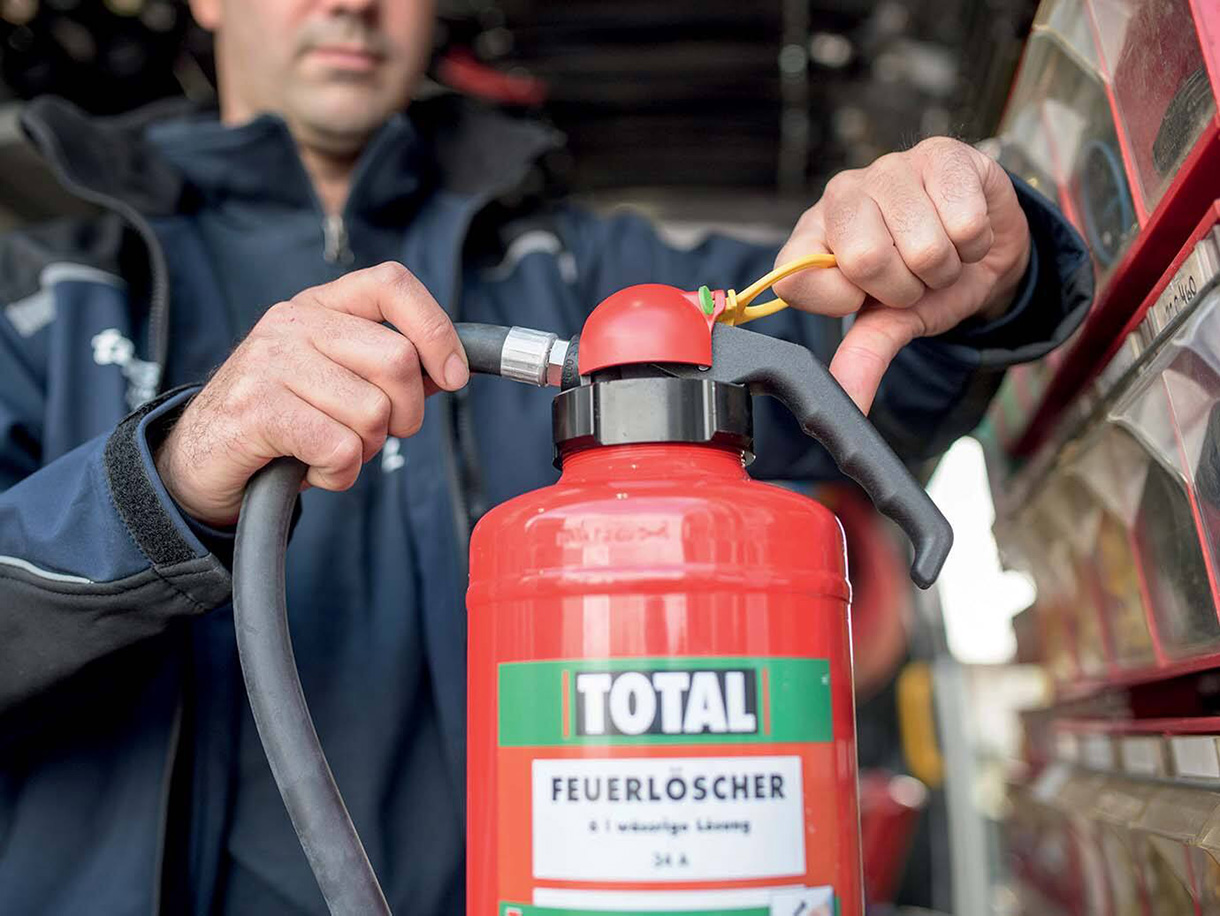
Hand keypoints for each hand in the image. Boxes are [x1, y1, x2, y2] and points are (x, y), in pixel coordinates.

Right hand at [155, 262, 468, 526]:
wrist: (203, 459)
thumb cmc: (286, 419)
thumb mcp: (339, 379)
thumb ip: (391, 370)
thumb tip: (452, 367)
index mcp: (321, 306)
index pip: (392, 284)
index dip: (436, 330)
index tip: (453, 376)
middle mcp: (293, 322)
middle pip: (397, 361)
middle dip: (406, 414)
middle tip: (379, 434)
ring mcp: (270, 361)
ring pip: (373, 413)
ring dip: (366, 450)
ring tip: (329, 448)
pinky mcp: (256, 408)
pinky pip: (340, 449)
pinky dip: (339, 474)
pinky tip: (310, 467)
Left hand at [773, 137, 1030, 411]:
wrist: (987, 246)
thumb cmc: (927, 281)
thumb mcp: (893, 322)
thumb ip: (865, 356)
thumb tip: (848, 399)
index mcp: (812, 238)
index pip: (796, 277)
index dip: (845, 300)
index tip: (868, 297)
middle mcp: (841, 196)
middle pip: (864, 259)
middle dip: (906, 286)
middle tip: (914, 277)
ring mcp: (888, 167)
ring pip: (922, 244)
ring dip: (945, 266)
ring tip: (942, 254)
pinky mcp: (940, 152)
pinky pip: (964, 221)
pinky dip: (974, 242)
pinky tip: (965, 229)